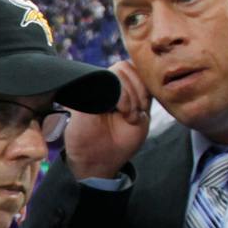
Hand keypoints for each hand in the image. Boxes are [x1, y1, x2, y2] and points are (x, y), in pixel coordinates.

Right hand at [60, 60, 148, 179]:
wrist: (99, 162)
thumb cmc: (121, 142)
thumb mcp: (141, 116)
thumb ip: (143, 94)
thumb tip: (140, 73)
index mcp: (120, 88)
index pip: (135, 68)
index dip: (144, 84)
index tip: (144, 107)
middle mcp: (105, 86)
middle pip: (128, 66)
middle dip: (139, 89)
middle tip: (136, 112)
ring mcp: (93, 89)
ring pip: (119, 70)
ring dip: (131, 94)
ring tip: (128, 114)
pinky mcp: (83, 95)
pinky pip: (107, 82)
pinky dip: (122, 96)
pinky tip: (122, 112)